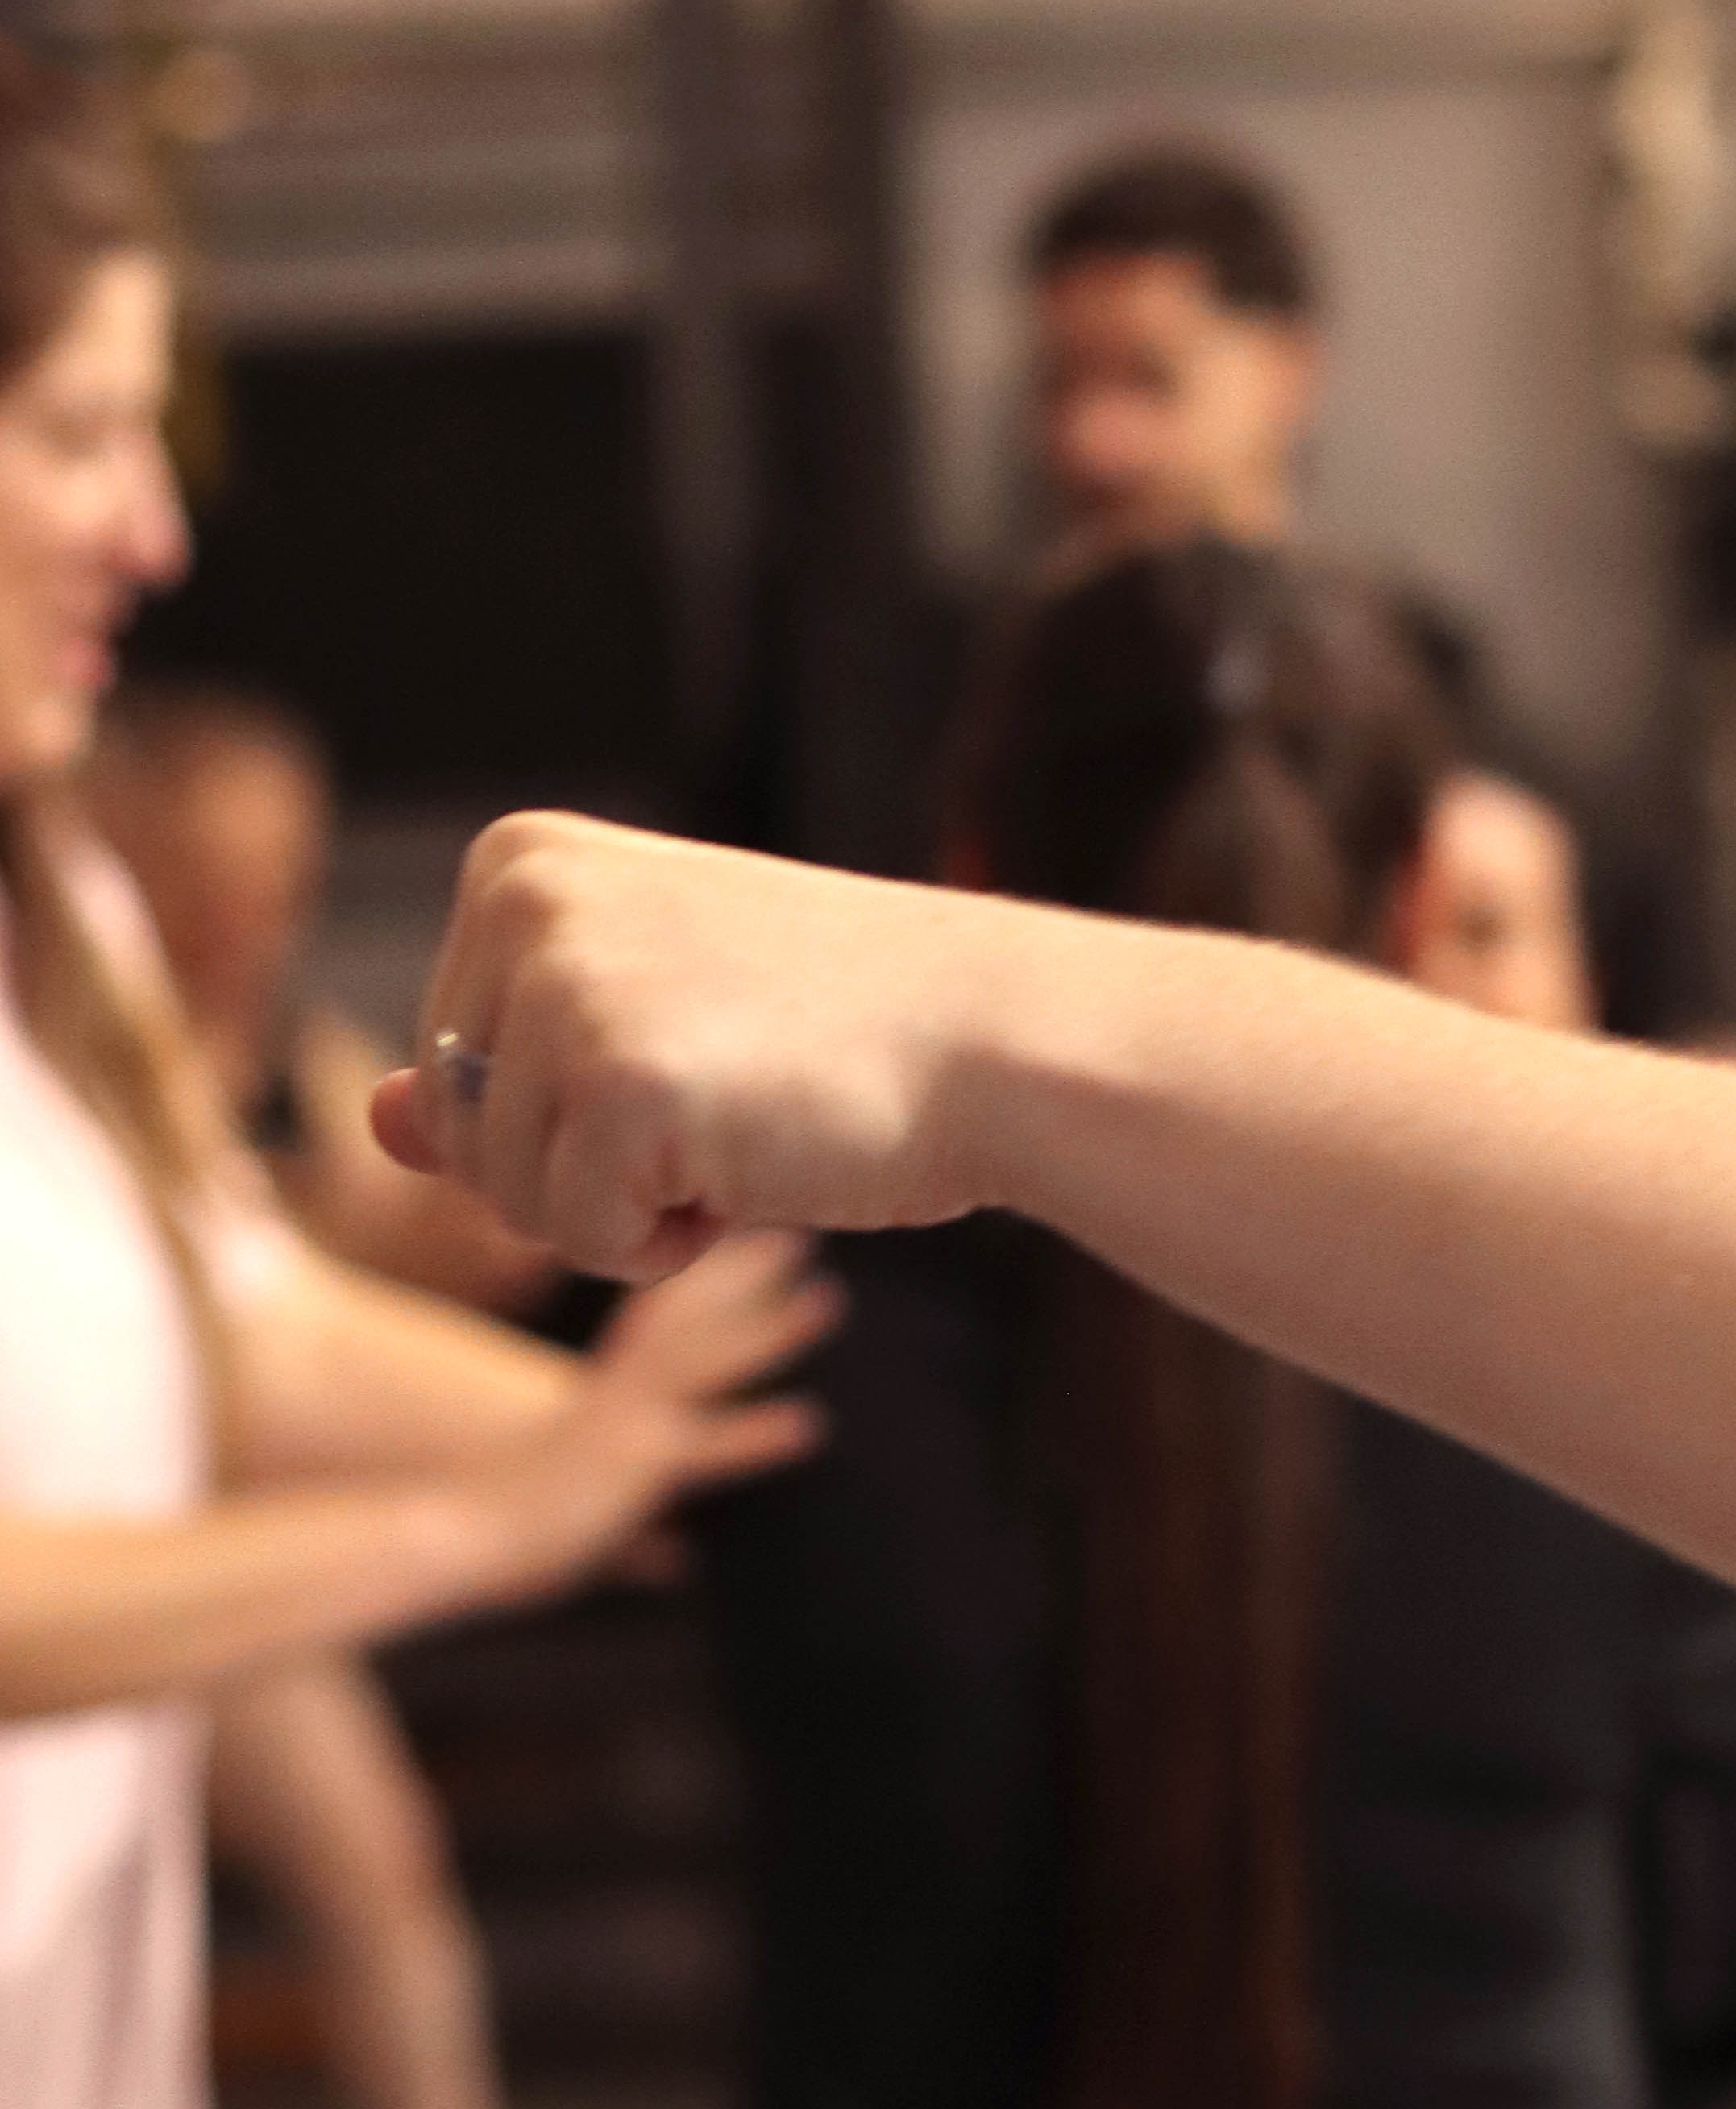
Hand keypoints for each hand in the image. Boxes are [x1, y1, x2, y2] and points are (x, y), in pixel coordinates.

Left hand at [375, 818, 989, 1277]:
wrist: (989, 1036)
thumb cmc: (828, 1032)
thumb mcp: (642, 1026)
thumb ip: (501, 1070)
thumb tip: (372, 1123)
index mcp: (516, 863)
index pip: (448, 1065)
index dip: (563, 1112)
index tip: (689, 1049)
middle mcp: (521, 902)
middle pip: (460, 1135)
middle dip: (582, 1167)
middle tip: (723, 1096)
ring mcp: (564, 987)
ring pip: (504, 1197)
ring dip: (624, 1210)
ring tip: (738, 1124)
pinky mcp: (613, 1080)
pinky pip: (575, 1239)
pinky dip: (661, 1245)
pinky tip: (751, 1166)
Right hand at [471, 1230, 836, 1606]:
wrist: (449, 1545)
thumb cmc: (490, 1539)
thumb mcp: (581, 1526)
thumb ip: (637, 1539)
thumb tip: (677, 1559)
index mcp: (602, 1405)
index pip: (659, 1325)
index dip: (707, 1286)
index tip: (754, 1246)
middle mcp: (613, 1402)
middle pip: (688, 1321)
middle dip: (745, 1280)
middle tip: (803, 1239)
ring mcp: (618, 1429)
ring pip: (703, 1363)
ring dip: (768, 1332)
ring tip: (828, 1300)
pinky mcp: (621, 1470)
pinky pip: (698, 1444)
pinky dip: (752, 1435)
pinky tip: (807, 1426)